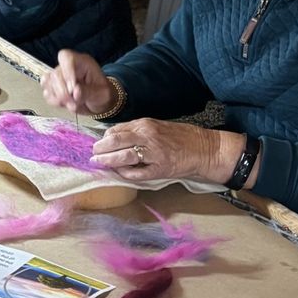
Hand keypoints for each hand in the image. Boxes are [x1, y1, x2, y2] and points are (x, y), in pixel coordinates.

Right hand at [41, 49, 115, 115]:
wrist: (98, 102)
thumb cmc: (102, 94)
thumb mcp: (102, 94)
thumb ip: (88, 92)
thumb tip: (75, 92)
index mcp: (81, 62)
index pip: (66, 57)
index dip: (66, 71)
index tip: (72, 88)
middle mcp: (67, 67)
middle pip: (55, 73)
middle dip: (63, 91)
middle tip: (73, 103)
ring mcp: (59, 77)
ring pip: (48, 83)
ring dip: (58, 97)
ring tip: (72, 105)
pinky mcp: (53, 87)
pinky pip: (46, 92)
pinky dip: (54, 101)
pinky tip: (64, 104)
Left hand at [89, 120, 241, 185]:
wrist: (204, 149)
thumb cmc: (181, 137)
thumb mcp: (157, 126)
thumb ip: (137, 130)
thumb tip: (115, 136)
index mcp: (145, 124)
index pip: (116, 130)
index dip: (104, 138)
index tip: (98, 144)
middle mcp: (147, 136)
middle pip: (115, 142)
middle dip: (100, 149)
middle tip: (92, 155)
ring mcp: (153, 153)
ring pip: (123, 157)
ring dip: (107, 161)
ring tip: (98, 163)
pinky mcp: (160, 169)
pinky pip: (137, 173)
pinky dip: (125, 173)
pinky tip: (119, 173)